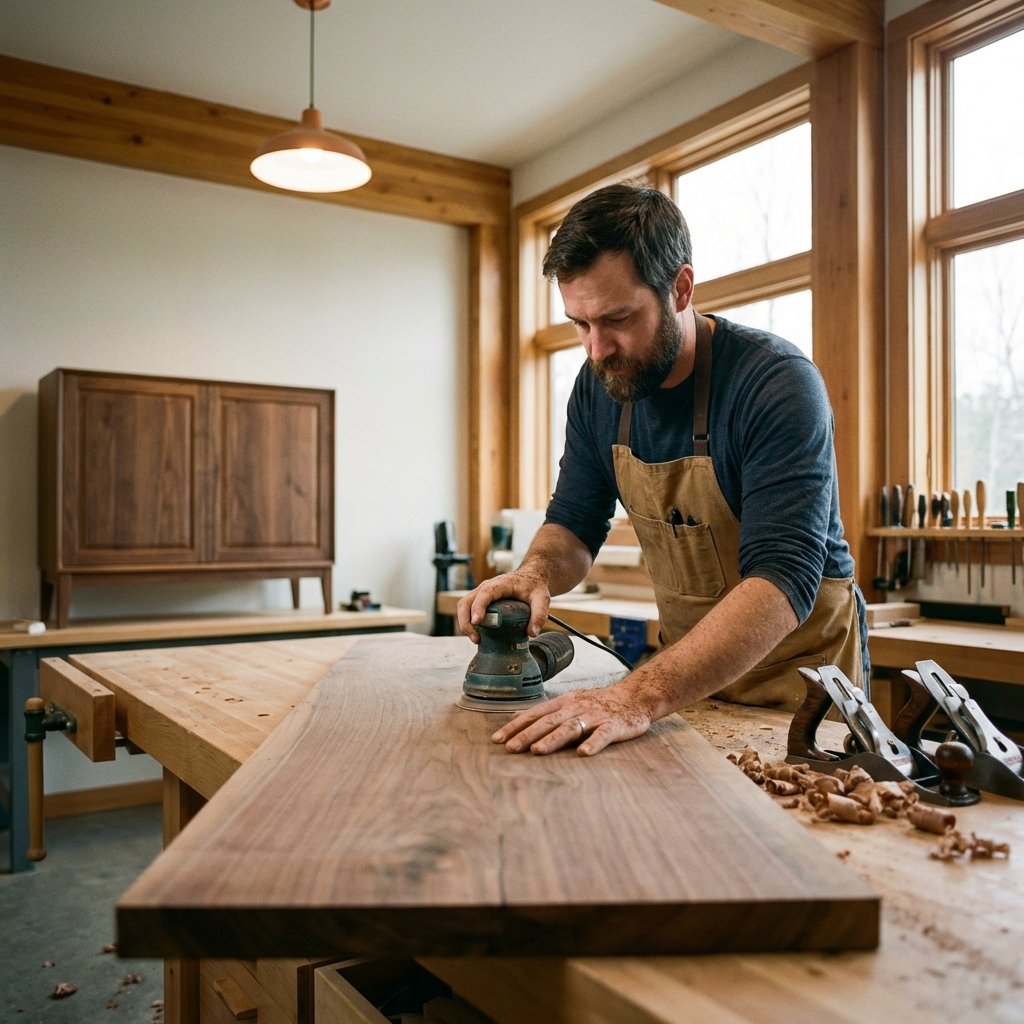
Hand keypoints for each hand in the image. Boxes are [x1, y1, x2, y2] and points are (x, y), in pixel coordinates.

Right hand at [456, 570, 550, 642]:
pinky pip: (467, 610)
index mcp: (500, 584)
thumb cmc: (534, 586)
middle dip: (466, 621)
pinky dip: (468, 623)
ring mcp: (481, 593)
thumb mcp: (542, 598)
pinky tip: (478, 635)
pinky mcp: (480, 601)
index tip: (477, 621)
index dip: (478, 606)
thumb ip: (540, 614)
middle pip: (466, 602)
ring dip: (465, 624)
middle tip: (476, 638)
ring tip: (476, 639)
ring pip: (463, 606)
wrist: (530, 577)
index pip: (485, 593)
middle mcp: (486, 587)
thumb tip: (532, 633)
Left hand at [491, 684, 653, 756]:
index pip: (534, 714)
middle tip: (510, 748)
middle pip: (548, 721)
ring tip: (537, 751)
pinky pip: (603, 735)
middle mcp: (576, 707)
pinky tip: (583, 754)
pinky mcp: (614, 726)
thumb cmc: (598, 703)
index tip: (497, 739)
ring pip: (571, 727)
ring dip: (553, 739)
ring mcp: (595, 716)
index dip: (515, 726)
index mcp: (564, 703)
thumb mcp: (570, 702)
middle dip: (527, 734)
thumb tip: (516, 718)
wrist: (634, 697)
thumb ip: (546, 712)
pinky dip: (593, 743)